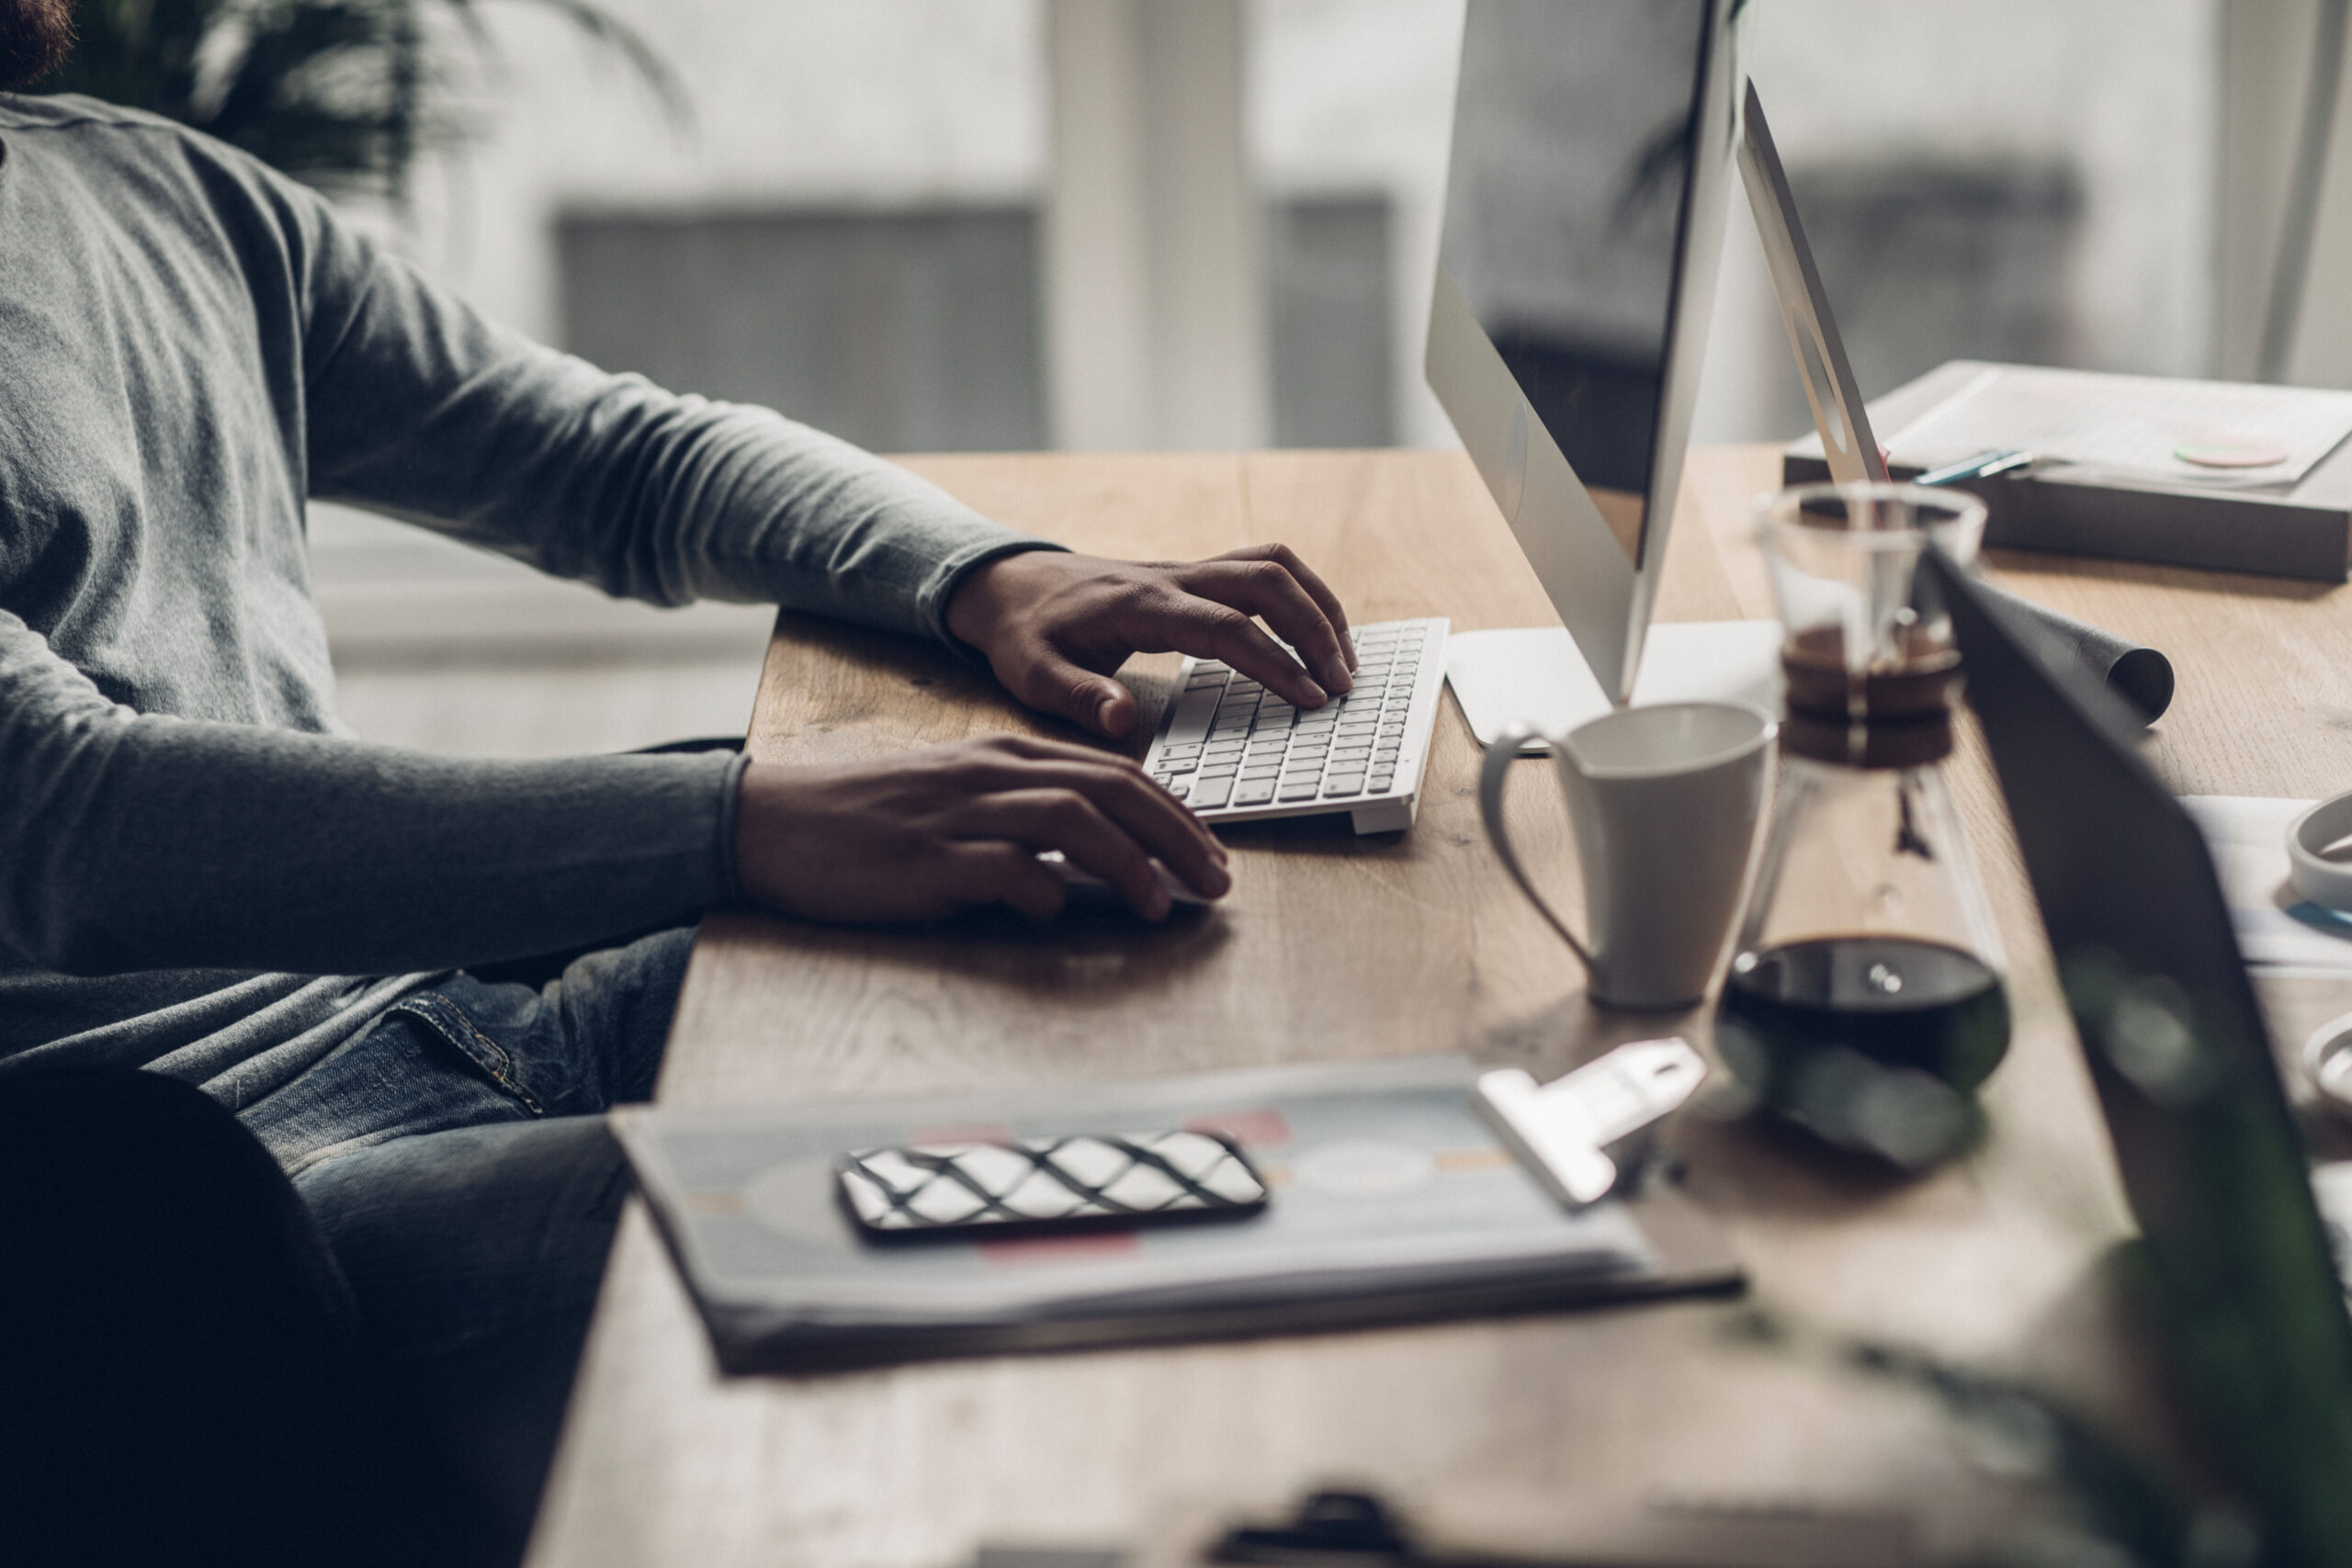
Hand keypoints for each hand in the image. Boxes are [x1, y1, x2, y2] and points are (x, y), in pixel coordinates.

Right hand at [733, 735, 1231, 922]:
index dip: (1177, 814)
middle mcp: (991, 774)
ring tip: (1160, 905)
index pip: (1115, 772)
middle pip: (1110, 790)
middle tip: (1217, 882)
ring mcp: (959, 815)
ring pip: (1071, 821)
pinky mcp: (926, 861)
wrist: (775, 821)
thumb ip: (1027, 812)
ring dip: (1128, 864)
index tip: (1214, 854)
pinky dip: (1043, 889)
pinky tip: (1057, 911)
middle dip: (1177, 837)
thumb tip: (1106, 853)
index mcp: (1005, 754)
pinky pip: (1003, 868)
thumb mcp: (960, 797)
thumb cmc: (873, 820)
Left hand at [943, 545, 1357, 738]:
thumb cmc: (1024, 633)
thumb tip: (1121, 720)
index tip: (1311, 698)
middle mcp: (1173, 577)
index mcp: (1141, 605)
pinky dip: (1301, 594)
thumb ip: (1078, 696)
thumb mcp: (1033, 675)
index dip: (1275, 661)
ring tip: (1345, 660)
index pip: (1227, 627)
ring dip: (1318, 606)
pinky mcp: (1194, 574)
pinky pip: (1262, 568)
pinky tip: (1315, 634)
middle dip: (1316, 630)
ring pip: (1274, 564)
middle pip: (1267, 582)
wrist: (1009, 583)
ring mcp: (1187, 570)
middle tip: (1344, 685)